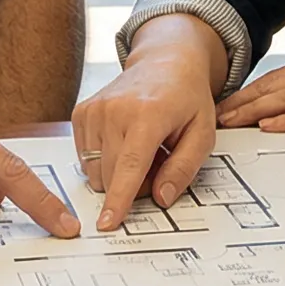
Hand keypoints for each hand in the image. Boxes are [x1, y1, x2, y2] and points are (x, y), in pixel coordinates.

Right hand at [70, 34, 220, 232]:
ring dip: (118, 173)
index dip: (119, 199)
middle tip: (158, 161)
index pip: (130, 166)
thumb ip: (184, 168)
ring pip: (95, 171)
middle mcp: (115, 110)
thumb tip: (161, 198)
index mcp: (148, 113)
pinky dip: (104, 160)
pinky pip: (85, 158)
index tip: (107, 222)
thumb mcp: (202, 134)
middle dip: (133, 184)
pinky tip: (123, 141)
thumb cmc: (186, 98)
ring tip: (142, 149)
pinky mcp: (81, 113)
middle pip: (111, 175)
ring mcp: (94, 110)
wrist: (165, 63)